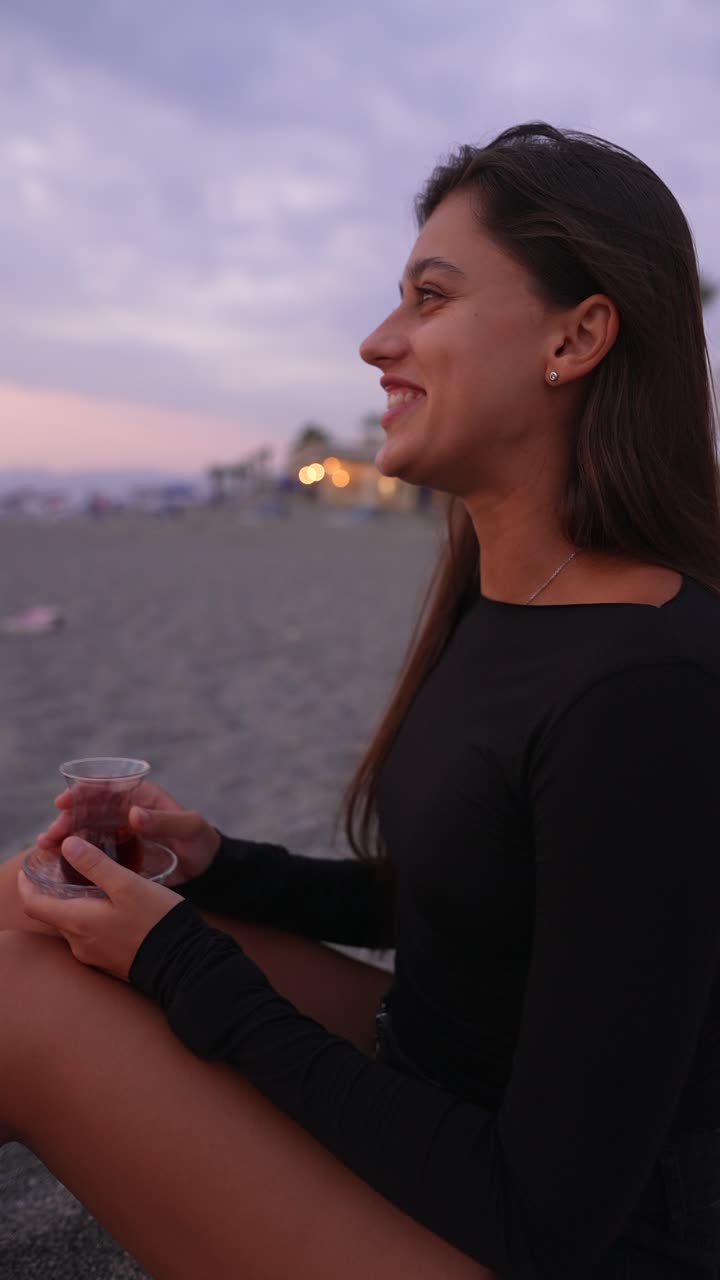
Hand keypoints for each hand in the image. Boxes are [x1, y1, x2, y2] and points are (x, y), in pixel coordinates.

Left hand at [18, 836, 183, 980]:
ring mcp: (94, 955)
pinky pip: (89, 936)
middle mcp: (79, 943)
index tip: (27, 869)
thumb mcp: (127, 885)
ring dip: (73, 905)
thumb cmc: (156, 921)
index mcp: (77, 922)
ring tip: (88, 884)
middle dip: (52, 892)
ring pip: (72, 925)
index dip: (25, 885)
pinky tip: (108, 907)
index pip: (33, 905)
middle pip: (53, 914)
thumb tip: (67, 845)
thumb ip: (96, 865)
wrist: (184, 963)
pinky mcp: (109, 961)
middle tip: (63, 869)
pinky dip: (89, 918)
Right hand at [37, 781, 220, 886]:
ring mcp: (119, 834)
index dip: (82, 791)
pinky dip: (74, 854)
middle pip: (88, 809)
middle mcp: (125, 812)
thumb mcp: (189, 827)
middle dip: (66, 818)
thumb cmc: (201, 841)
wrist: (207, 869)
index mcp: (141, 796)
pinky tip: (56, 863)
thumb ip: (165, 820)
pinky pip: (92, 851)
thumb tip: (133, 814)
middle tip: (50, 835)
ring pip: (85, 830)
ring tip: (45, 846)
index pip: (106, 786)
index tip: (63, 802)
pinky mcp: (118, 855)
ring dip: (64, 836)